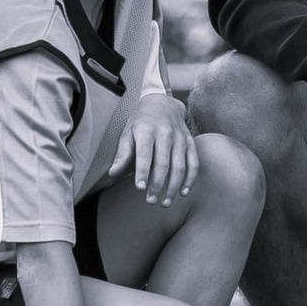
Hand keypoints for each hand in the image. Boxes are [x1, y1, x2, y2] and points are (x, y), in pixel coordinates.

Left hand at [106, 92, 196, 206]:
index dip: (142, 172)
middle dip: (157, 185)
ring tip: (165, 202)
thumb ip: (122, 154)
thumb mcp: (128, 133)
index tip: (140, 189)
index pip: (145, 154)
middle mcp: (165, 133)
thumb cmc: (141, 122)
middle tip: (150, 201)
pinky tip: (183, 192)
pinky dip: (190, 179)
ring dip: (173, 187)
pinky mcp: (190, 142)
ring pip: (180, 166)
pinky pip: (193, 163)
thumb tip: (112, 173)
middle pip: (163, 163)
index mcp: (146, 131)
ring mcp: (180, 138)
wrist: (163, 103)